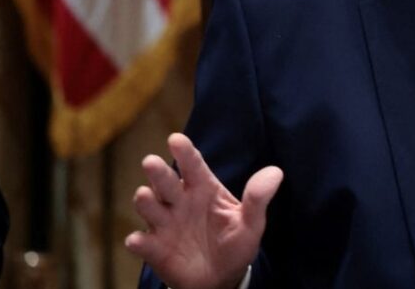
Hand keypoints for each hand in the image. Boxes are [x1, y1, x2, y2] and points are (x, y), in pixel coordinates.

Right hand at [125, 133, 282, 288]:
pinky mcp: (155, 248)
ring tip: (146, 196)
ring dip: (146, 201)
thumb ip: (258, 198)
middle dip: (158, 173)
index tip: (176, 140)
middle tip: (152, 162)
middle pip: (165, 182)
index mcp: (203, 189)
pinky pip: (143, 243)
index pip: (193, 166)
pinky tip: (138, 240)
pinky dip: (139, 242)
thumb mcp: (251, 223)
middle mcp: (180, 201)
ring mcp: (165, 224)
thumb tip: (276, 172)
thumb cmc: (235, 243)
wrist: (222, 279)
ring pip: (150, 207)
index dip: (184, 152)